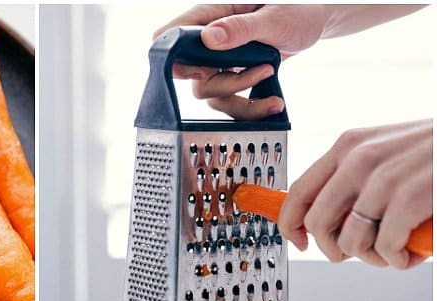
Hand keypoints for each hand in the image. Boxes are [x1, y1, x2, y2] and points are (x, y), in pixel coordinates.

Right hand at [157, 4, 426, 120]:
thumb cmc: (295, 10)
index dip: (175, 59)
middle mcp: (207, 42)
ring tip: (271, 76)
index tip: (203, 70)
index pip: (168, 38)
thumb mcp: (272, 17)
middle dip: (224, 84)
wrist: (313, 22)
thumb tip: (208, 39)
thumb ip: (240, 28)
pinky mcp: (231, 77)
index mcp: (208, 17)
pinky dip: (251, 108)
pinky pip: (229, 103)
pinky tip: (275, 101)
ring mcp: (218, 62)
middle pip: (190, 76)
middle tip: (257, 70)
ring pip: (210, 94)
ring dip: (241, 97)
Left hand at [278, 119, 432, 268]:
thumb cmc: (435, 155)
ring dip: (372, 258)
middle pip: (319, 224)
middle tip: (360, 253)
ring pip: (350, 241)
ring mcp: (385, 178)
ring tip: (394, 252)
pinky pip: (385, 247)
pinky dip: (397, 261)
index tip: (299, 242)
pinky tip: (412, 254)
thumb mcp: (386, 155)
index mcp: (348, 147)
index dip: (290, 225)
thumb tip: (320, 220)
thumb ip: (353, 180)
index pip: (298, 193)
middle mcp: (360, 159)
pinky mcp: (412, 198)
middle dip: (335, 249)